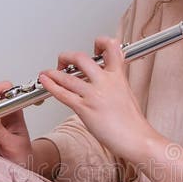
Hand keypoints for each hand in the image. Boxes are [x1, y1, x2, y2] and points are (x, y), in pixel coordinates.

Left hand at [38, 37, 154, 160]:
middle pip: (81, 58)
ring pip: (67, 76)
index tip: (94, 48)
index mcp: (118, 76)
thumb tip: (107, 80)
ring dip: (52, 72)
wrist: (136, 138)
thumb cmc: (133, 122)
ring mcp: (94, 95)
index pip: (110, 47)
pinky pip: (63, 94)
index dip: (100, 42)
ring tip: (46, 73)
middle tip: (63, 61)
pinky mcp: (85, 109)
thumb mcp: (127, 94)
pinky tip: (46, 82)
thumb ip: (116, 82)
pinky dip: (51, 86)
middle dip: (67, 56)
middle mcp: (105, 82)